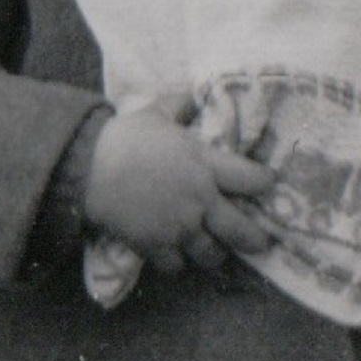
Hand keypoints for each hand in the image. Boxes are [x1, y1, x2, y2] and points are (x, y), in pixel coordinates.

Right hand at [82, 108, 274, 273]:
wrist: (91, 167)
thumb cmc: (127, 136)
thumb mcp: (157, 112)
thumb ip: (179, 106)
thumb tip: (189, 94)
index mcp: (205, 164)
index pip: (251, 178)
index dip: (264, 182)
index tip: (269, 184)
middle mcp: (200, 200)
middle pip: (240, 230)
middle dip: (254, 239)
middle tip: (261, 242)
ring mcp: (179, 228)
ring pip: (211, 254)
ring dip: (214, 253)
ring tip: (215, 250)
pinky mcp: (156, 246)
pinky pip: (177, 265)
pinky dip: (178, 262)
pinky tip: (176, 254)